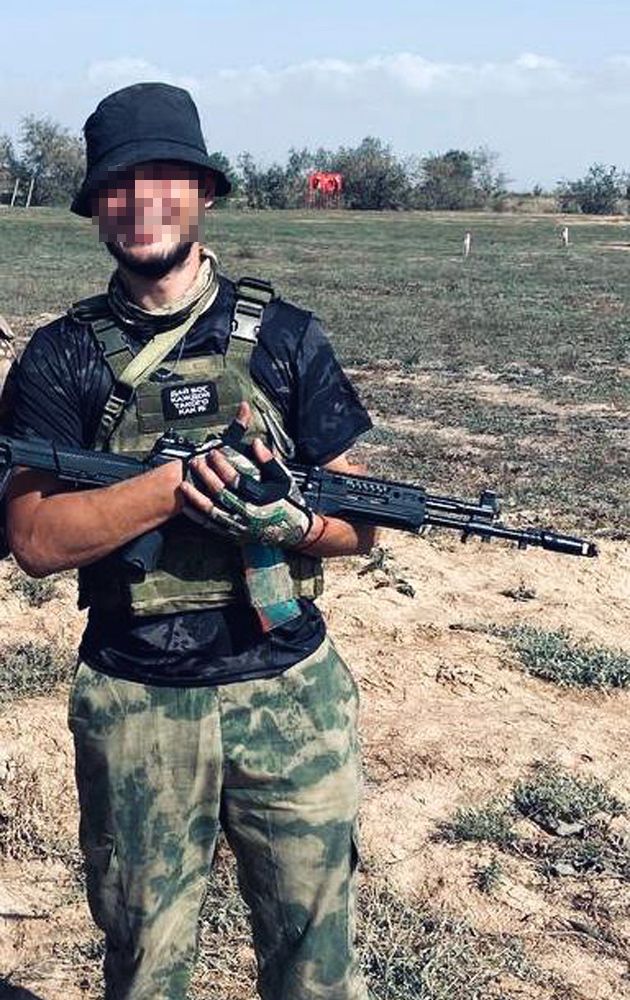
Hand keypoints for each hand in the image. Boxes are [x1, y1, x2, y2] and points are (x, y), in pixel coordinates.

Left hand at [179, 403, 315, 547]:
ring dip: (197, 498)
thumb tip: (255, 443)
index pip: (236, 479)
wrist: (294, 531)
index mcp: (262, 498)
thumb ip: (269, 461)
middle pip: (221, 493)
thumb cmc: (289, 501)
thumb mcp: (284, 479)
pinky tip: (187, 507)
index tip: (213, 453)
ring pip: (213, 511)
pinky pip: (212, 526)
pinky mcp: (236, 534)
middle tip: (195, 463)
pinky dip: (198, 517)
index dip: (222, 465)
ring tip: (183, 485)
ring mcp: (241, 526)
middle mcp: (249, 513)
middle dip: (206, 476)